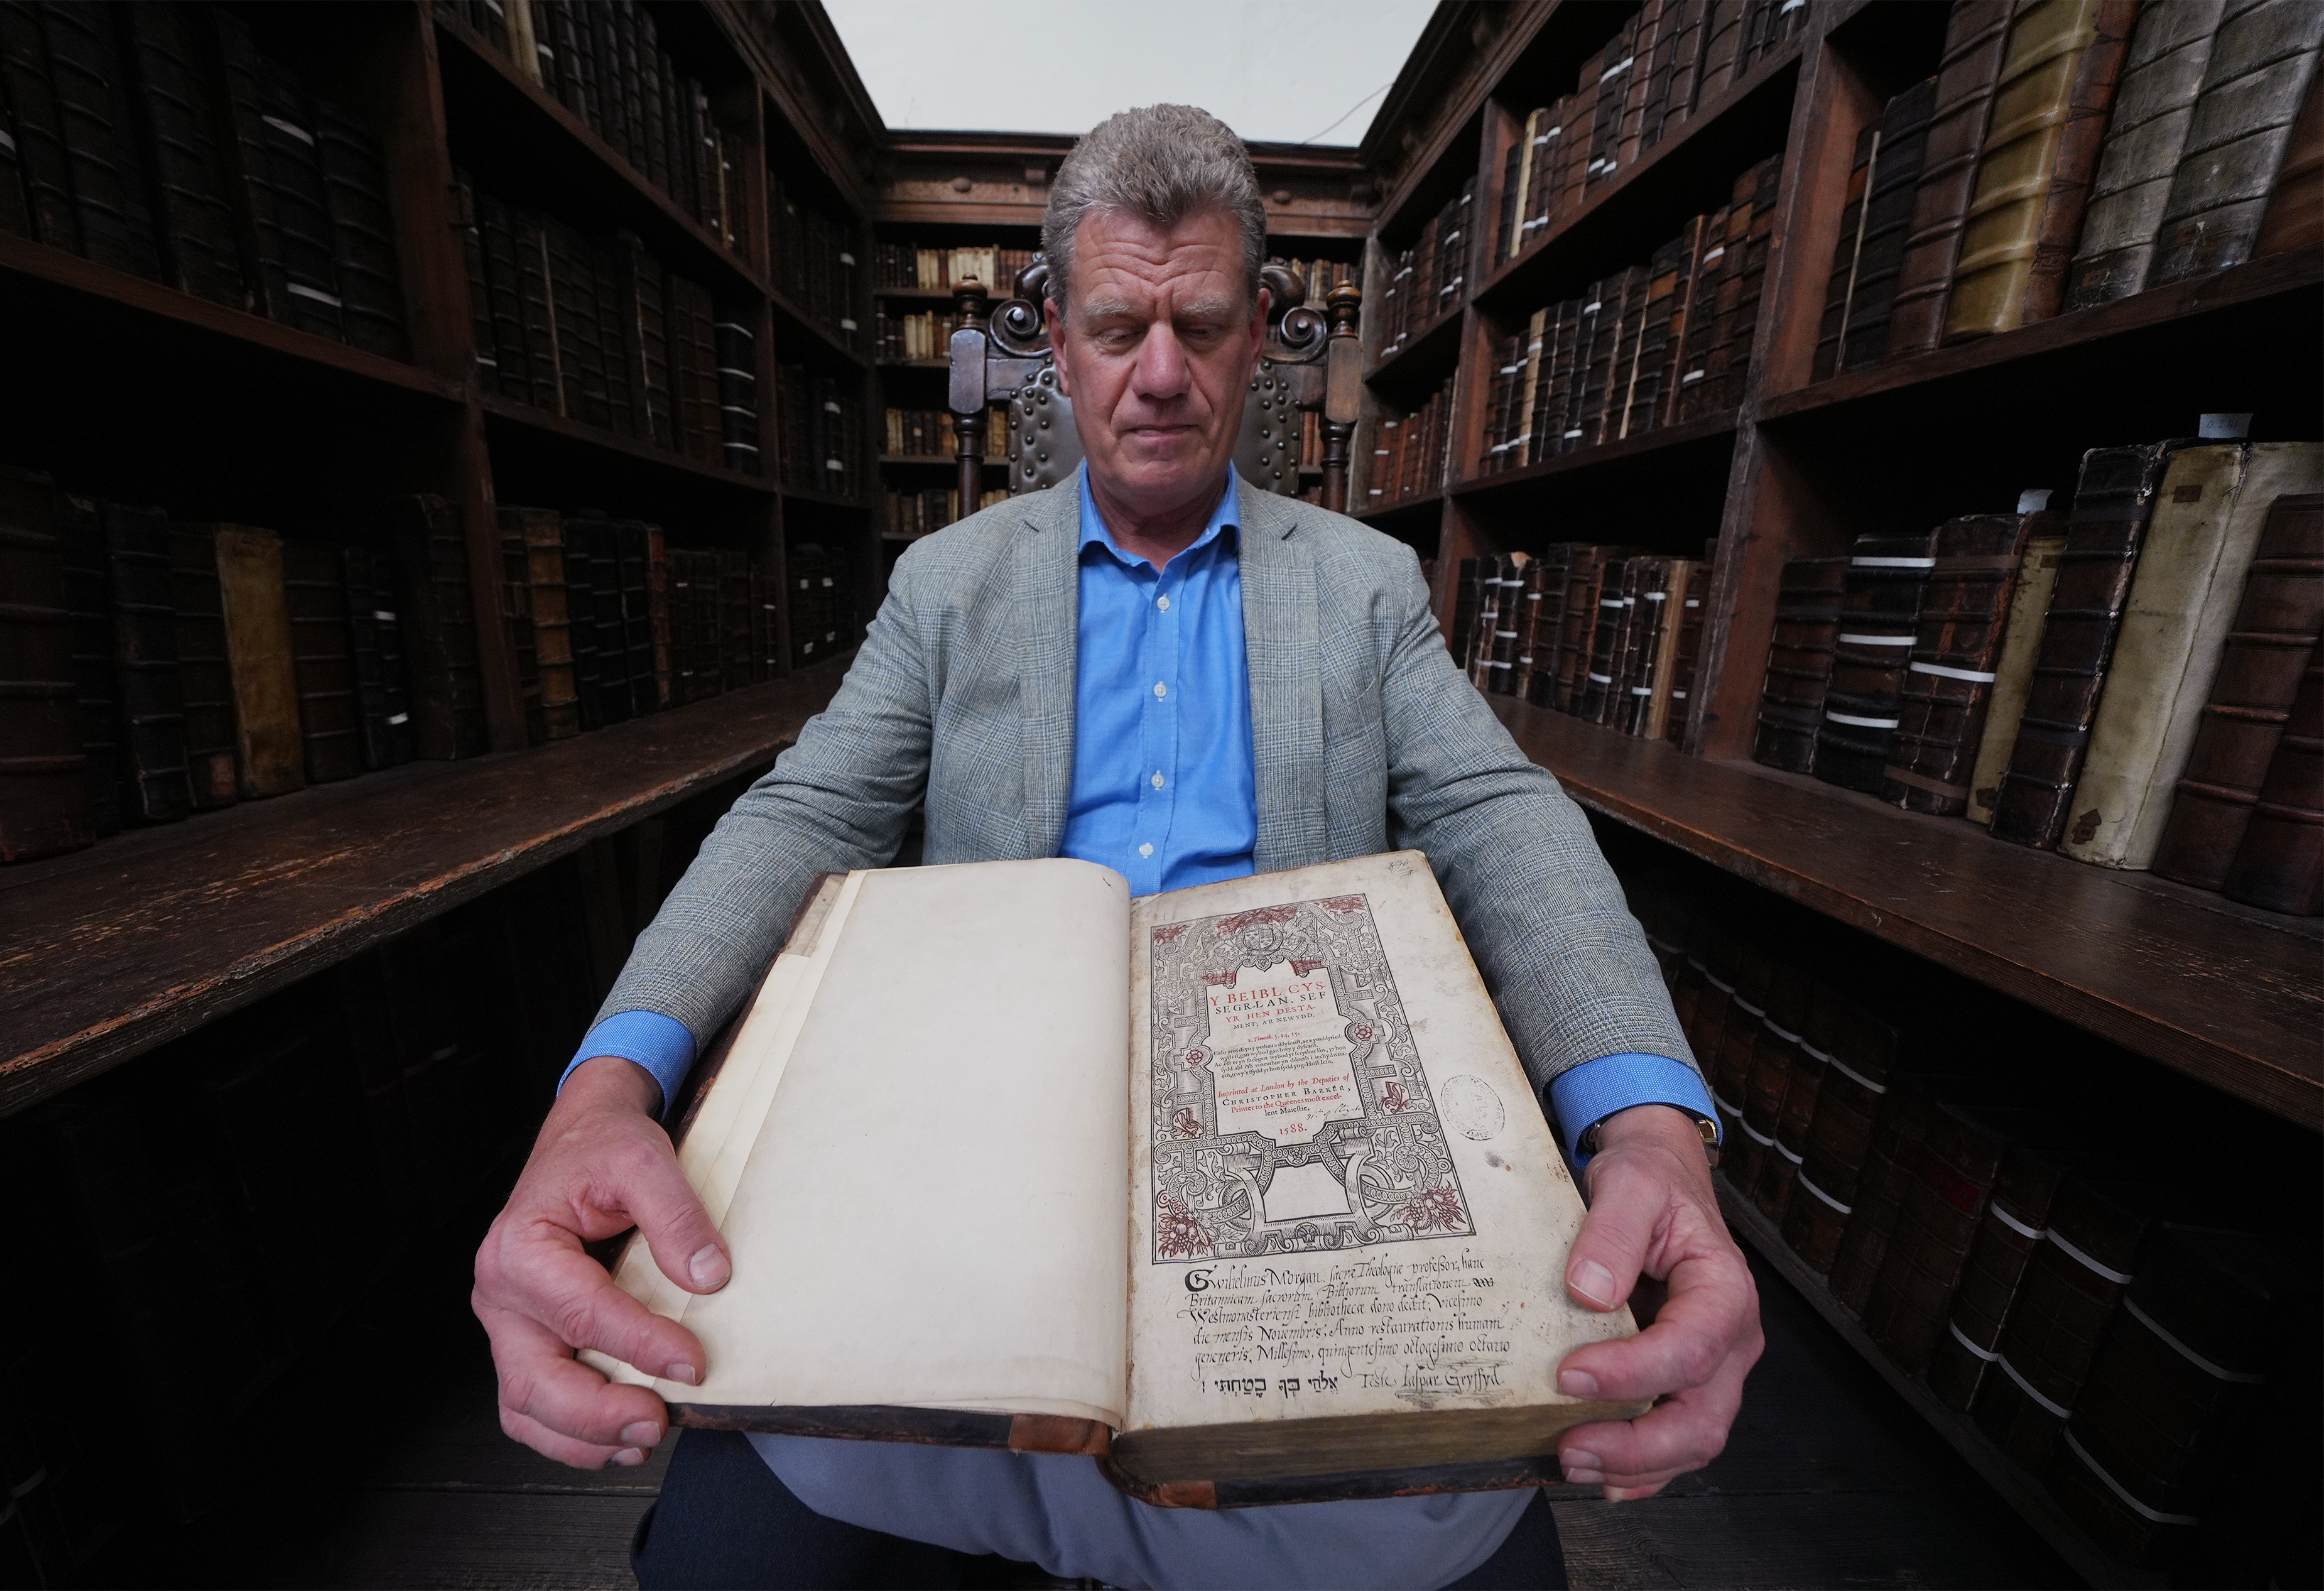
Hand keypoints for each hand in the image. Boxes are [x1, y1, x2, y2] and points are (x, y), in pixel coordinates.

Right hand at [472, 1056, 731, 1468]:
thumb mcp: (644, 1160)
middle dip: (598, 1414)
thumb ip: (676, 1217)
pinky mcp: (525, 1341)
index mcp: (521, 1248)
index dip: (640, 1345)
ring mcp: (509, 1324)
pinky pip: (532, 1404)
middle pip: (536, 1379)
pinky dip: (570, 1433)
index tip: (693, 1363)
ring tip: (642, 1439)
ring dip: (582, 1437)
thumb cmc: (602, 1150)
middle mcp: (501, 1293)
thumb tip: (709, 1278)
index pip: (581, 1313)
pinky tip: (618, 1437)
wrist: (581, 1141)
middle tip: (658, 1422)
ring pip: (526, 1405)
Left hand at [1553, 1103, 1761, 1500]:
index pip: (1691, 1349)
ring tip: (1572, 1463)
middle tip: (1570, 1448)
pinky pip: (1674, 1440)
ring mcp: (1712, 1369)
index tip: (1569, 1375)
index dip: (1633, 1374)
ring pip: (1692, 1440)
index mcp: (1725, 1290)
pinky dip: (1641, 1468)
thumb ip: (1612, 1232)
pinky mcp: (1685, 1382)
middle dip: (1637, 1445)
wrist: (1660, 1177)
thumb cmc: (1651, 1180)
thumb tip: (1588, 1293)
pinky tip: (1600, 1476)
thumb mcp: (1630, 1184)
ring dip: (1634, 1464)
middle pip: (1702, 1417)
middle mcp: (1730, 1340)